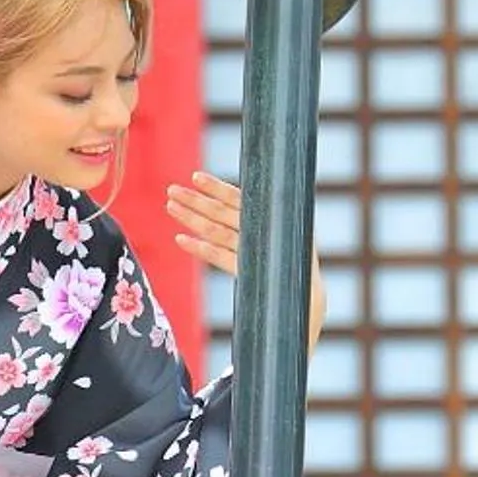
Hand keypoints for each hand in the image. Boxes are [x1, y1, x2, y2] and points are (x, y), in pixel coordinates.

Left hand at [165, 171, 327, 347]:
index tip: (195, 177)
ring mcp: (255, 251)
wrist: (307, 298)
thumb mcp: (276, 233)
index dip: (217, 187)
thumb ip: (256, 217)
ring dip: (192, 219)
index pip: (239, 197)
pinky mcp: (249, 272)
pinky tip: (180, 239)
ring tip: (170, 207)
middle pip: (223, 212)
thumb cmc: (288, 261)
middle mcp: (262, 230)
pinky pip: (220, 258)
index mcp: (269, 216)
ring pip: (217, 232)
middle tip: (172, 190)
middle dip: (196, 200)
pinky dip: (200, 248)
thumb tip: (224, 200)